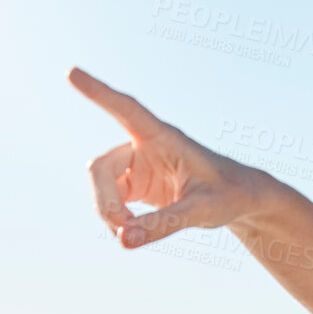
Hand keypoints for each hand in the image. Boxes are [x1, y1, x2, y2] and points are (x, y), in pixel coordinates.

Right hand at [69, 67, 265, 247]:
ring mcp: (138, 165)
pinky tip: (131, 234)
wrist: (241, 200)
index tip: (72, 71)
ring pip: (102, 185)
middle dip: (104, 201)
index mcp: (165, 137)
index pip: (127, 109)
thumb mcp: (202, 211)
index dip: (99, 93)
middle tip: (121, 230)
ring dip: (108, 212)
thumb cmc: (229, 195)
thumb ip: (165, 224)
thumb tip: (123, 241)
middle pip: (102, 167)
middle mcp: (145, 145)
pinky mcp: (136, 185)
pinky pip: (110, 200)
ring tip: (131, 235)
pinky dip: (115, 220)